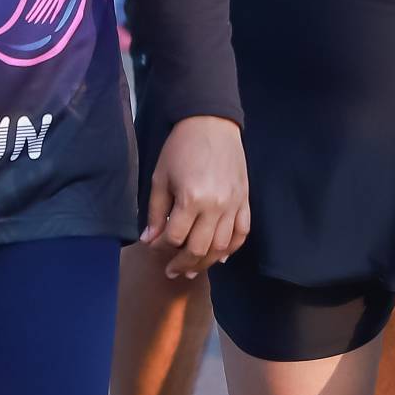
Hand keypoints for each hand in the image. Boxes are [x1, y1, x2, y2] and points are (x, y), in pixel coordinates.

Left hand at [142, 115, 248, 278]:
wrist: (211, 123)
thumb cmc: (181, 148)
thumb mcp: (160, 177)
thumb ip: (156, 212)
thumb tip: (149, 240)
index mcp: (191, 199)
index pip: (175, 237)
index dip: (161, 248)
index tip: (154, 247)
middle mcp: (216, 206)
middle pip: (199, 249)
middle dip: (182, 263)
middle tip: (171, 270)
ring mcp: (234, 205)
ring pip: (222, 247)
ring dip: (206, 262)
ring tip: (192, 269)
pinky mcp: (245, 200)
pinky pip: (242, 233)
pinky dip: (232, 248)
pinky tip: (221, 257)